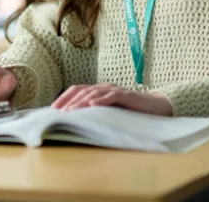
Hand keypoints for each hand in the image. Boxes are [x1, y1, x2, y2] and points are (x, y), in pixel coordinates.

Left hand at [52, 83, 172, 115]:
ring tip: (70, 110)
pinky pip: (110, 96)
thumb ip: (97, 111)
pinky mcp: (125, 95)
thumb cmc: (131, 110)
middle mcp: (104, 87)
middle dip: (67, 99)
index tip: (53, 107)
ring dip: (80, 101)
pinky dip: (100, 100)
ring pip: (93, 92)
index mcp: (98, 90)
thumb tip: (79, 120)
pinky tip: (92, 105)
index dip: (65, 97)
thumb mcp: (110, 111)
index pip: (77, 89)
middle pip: (81, 89)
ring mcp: (114, 90)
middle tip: (57, 110)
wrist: (155, 106)